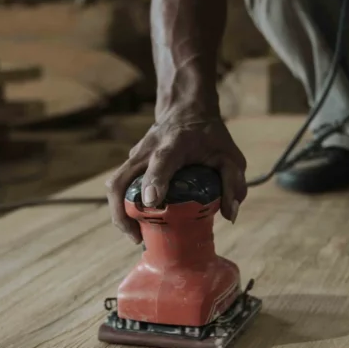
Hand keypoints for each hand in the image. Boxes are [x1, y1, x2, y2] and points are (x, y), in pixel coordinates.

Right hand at [105, 118, 247, 243]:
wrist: (187, 109)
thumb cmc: (210, 136)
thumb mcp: (230, 156)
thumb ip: (233, 183)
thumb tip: (229, 215)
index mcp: (174, 143)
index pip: (161, 162)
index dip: (154, 181)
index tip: (151, 202)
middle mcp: (148, 149)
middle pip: (121, 180)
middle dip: (122, 212)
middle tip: (137, 237)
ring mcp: (135, 155)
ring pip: (115, 185)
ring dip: (119, 213)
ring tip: (136, 236)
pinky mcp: (131, 162)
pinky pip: (121, 186)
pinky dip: (124, 206)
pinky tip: (138, 223)